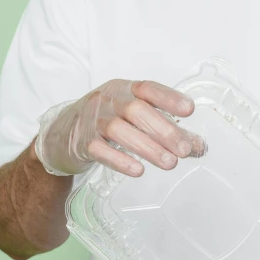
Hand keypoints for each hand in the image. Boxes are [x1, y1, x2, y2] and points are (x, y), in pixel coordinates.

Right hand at [34, 79, 202, 176]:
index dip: (168, 98)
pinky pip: (100, 150)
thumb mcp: (133, 119)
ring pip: (120, 130)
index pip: (148, 89)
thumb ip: (164, 130)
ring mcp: (93, 120)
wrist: (61, 136)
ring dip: (147, 147)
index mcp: (124, 89)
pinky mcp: (82, 142)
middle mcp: (108, 100)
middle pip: (137, 111)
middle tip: (185, 149)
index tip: (189, 110)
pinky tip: (138, 170)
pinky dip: (120, 160)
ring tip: (169, 163)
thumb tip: (198, 147)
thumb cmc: (105, 123)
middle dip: (164, 130)